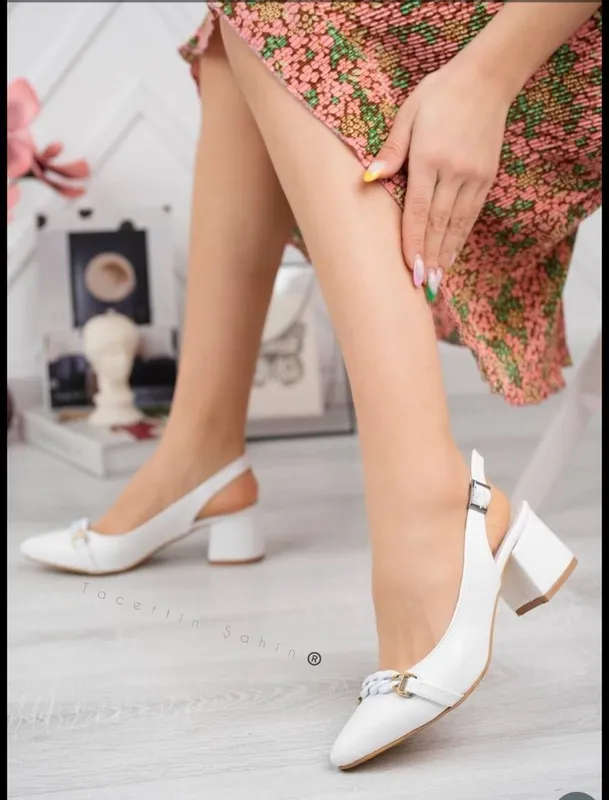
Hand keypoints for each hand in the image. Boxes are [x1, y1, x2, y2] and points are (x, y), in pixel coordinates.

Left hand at [363, 62, 511, 296]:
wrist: (486, 79)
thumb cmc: (438, 94)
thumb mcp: (408, 113)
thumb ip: (392, 150)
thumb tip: (369, 178)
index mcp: (430, 158)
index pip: (419, 210)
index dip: (413, 242)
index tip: (408, 268)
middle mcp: (454, 172)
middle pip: (439, 224)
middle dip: (429, 257)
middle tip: (421, 285)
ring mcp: (474, 176)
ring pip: (457, 223)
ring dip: (445, 254)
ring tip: (435, 279)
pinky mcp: (486, 177)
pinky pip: (471, 214)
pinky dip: (460, 237)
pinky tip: (451, 254)